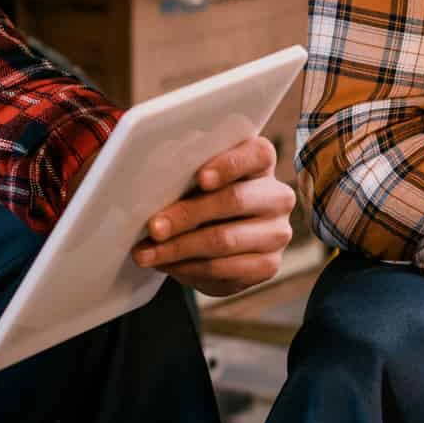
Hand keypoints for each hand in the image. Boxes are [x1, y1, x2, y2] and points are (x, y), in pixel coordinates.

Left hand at [132, 136, 294, 297]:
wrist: (215, 240)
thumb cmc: (199, 197)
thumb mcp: (194, 180)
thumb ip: (183, 175)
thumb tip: (149, 188)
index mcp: (261, 161)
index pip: (257, 154)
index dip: (229, 165)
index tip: (200, 178)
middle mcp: (277, 196)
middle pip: (234, 200)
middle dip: (187, 215)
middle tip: (154, 228)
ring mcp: (277, 232)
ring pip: (226, 239)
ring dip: (179, 248)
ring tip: (146, 253)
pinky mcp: (268, 265)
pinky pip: (225, 268)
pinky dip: (189, 268)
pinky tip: (167, 264)